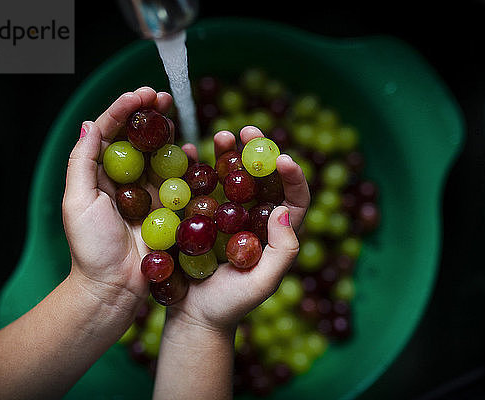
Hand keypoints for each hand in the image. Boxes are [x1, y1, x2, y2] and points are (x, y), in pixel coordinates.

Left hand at [62, 87, 172, 310]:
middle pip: (137, 137)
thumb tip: (90, 124)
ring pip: (159, 153)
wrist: (114, 287)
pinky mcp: (167, 207)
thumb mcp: (78, 201)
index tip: (141, 95)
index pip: (110, 132)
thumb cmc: (90, 247)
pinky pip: (178, 179)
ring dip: (168, 131)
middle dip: (149, 114)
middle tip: (163, 97)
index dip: (124, 110)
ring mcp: (147, 192)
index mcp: (98, 174)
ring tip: (176, 115)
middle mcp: (123, 178)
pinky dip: (186, 162)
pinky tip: (193, 149)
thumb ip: (82, 162)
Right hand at [167, 126, 310, 333]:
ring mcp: (226, 215)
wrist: (192, 316)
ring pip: (233, 176)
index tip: (281, 158)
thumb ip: (282, 251)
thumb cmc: (230, 305)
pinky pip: (203, 186)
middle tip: (248, 130)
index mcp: (276, 233)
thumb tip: (284, 210)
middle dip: (258, 151)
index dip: (293, 176)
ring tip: (222, 135)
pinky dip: (198, 167)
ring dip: (229, 152)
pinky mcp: (200, 215)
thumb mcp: (263, 283)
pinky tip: (190, 150)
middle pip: (262, 178)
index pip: (294, 198)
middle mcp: (254, 218)